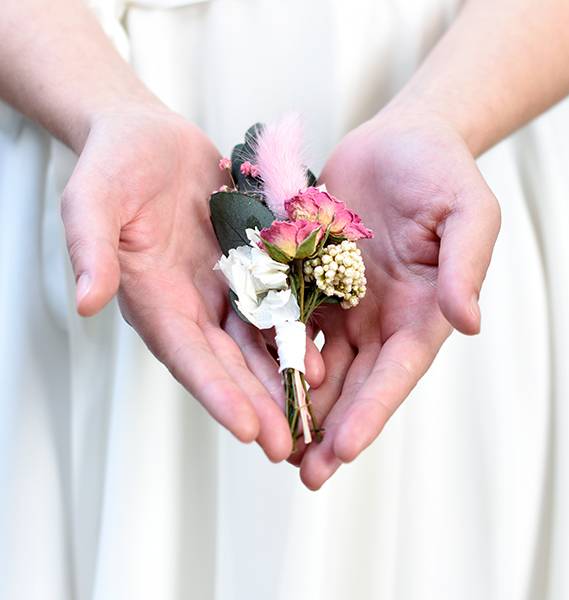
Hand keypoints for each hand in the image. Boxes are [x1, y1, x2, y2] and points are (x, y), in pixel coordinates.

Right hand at [61, 102, 322, 460]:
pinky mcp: (247, 267)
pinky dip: (297, 331)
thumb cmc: (114, 164)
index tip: (247, 431)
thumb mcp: (93, 199)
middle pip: (226, 362)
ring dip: (282, 379)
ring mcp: (220, 287)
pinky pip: (276, 303)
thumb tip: (85, 302)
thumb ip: (91, 248)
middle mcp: (188, 303)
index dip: (216, 393)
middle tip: (289, 447)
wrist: (148, 138)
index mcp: (152, 297)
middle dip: (256, 404)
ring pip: (256, 343)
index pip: (186, 355)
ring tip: (314, 412)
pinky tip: (323, 354)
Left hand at [297, 109, 500, 487]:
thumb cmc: (440, 171)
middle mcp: (377, 316)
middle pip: (351, 382)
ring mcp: (340, 300)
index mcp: (417, 310)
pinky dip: (270, 350)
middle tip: (302, 472)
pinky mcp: (309, 278)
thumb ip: (466, 265)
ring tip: (271, 442)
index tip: (343, 453)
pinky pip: (285, 319)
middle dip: (328, 427)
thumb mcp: (467, 212)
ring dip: (294, 402)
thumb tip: (467, 322)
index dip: (370, 413)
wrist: (398, 139)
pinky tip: (248, 378)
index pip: (394, 372)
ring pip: (314, 361)